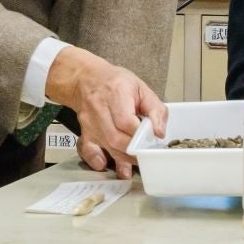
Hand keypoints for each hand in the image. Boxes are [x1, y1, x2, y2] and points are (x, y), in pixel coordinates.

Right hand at [46, 47, 165, 178]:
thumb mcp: (141, 88)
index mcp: (116, 93)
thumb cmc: (116, 83)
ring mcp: (90, 121)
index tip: (151, 141)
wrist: (87, 79)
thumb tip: (159, 132)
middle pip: (116, 137)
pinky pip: (87, 149)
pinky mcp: (84, 131)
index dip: (140, 135)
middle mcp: (99, 108)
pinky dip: (96, 159)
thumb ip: (155, 109)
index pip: (126, 121)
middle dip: (134, 151)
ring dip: (123, 159)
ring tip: (135, 163)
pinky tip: (105, 164)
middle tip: (146, 155)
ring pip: (106, 145)